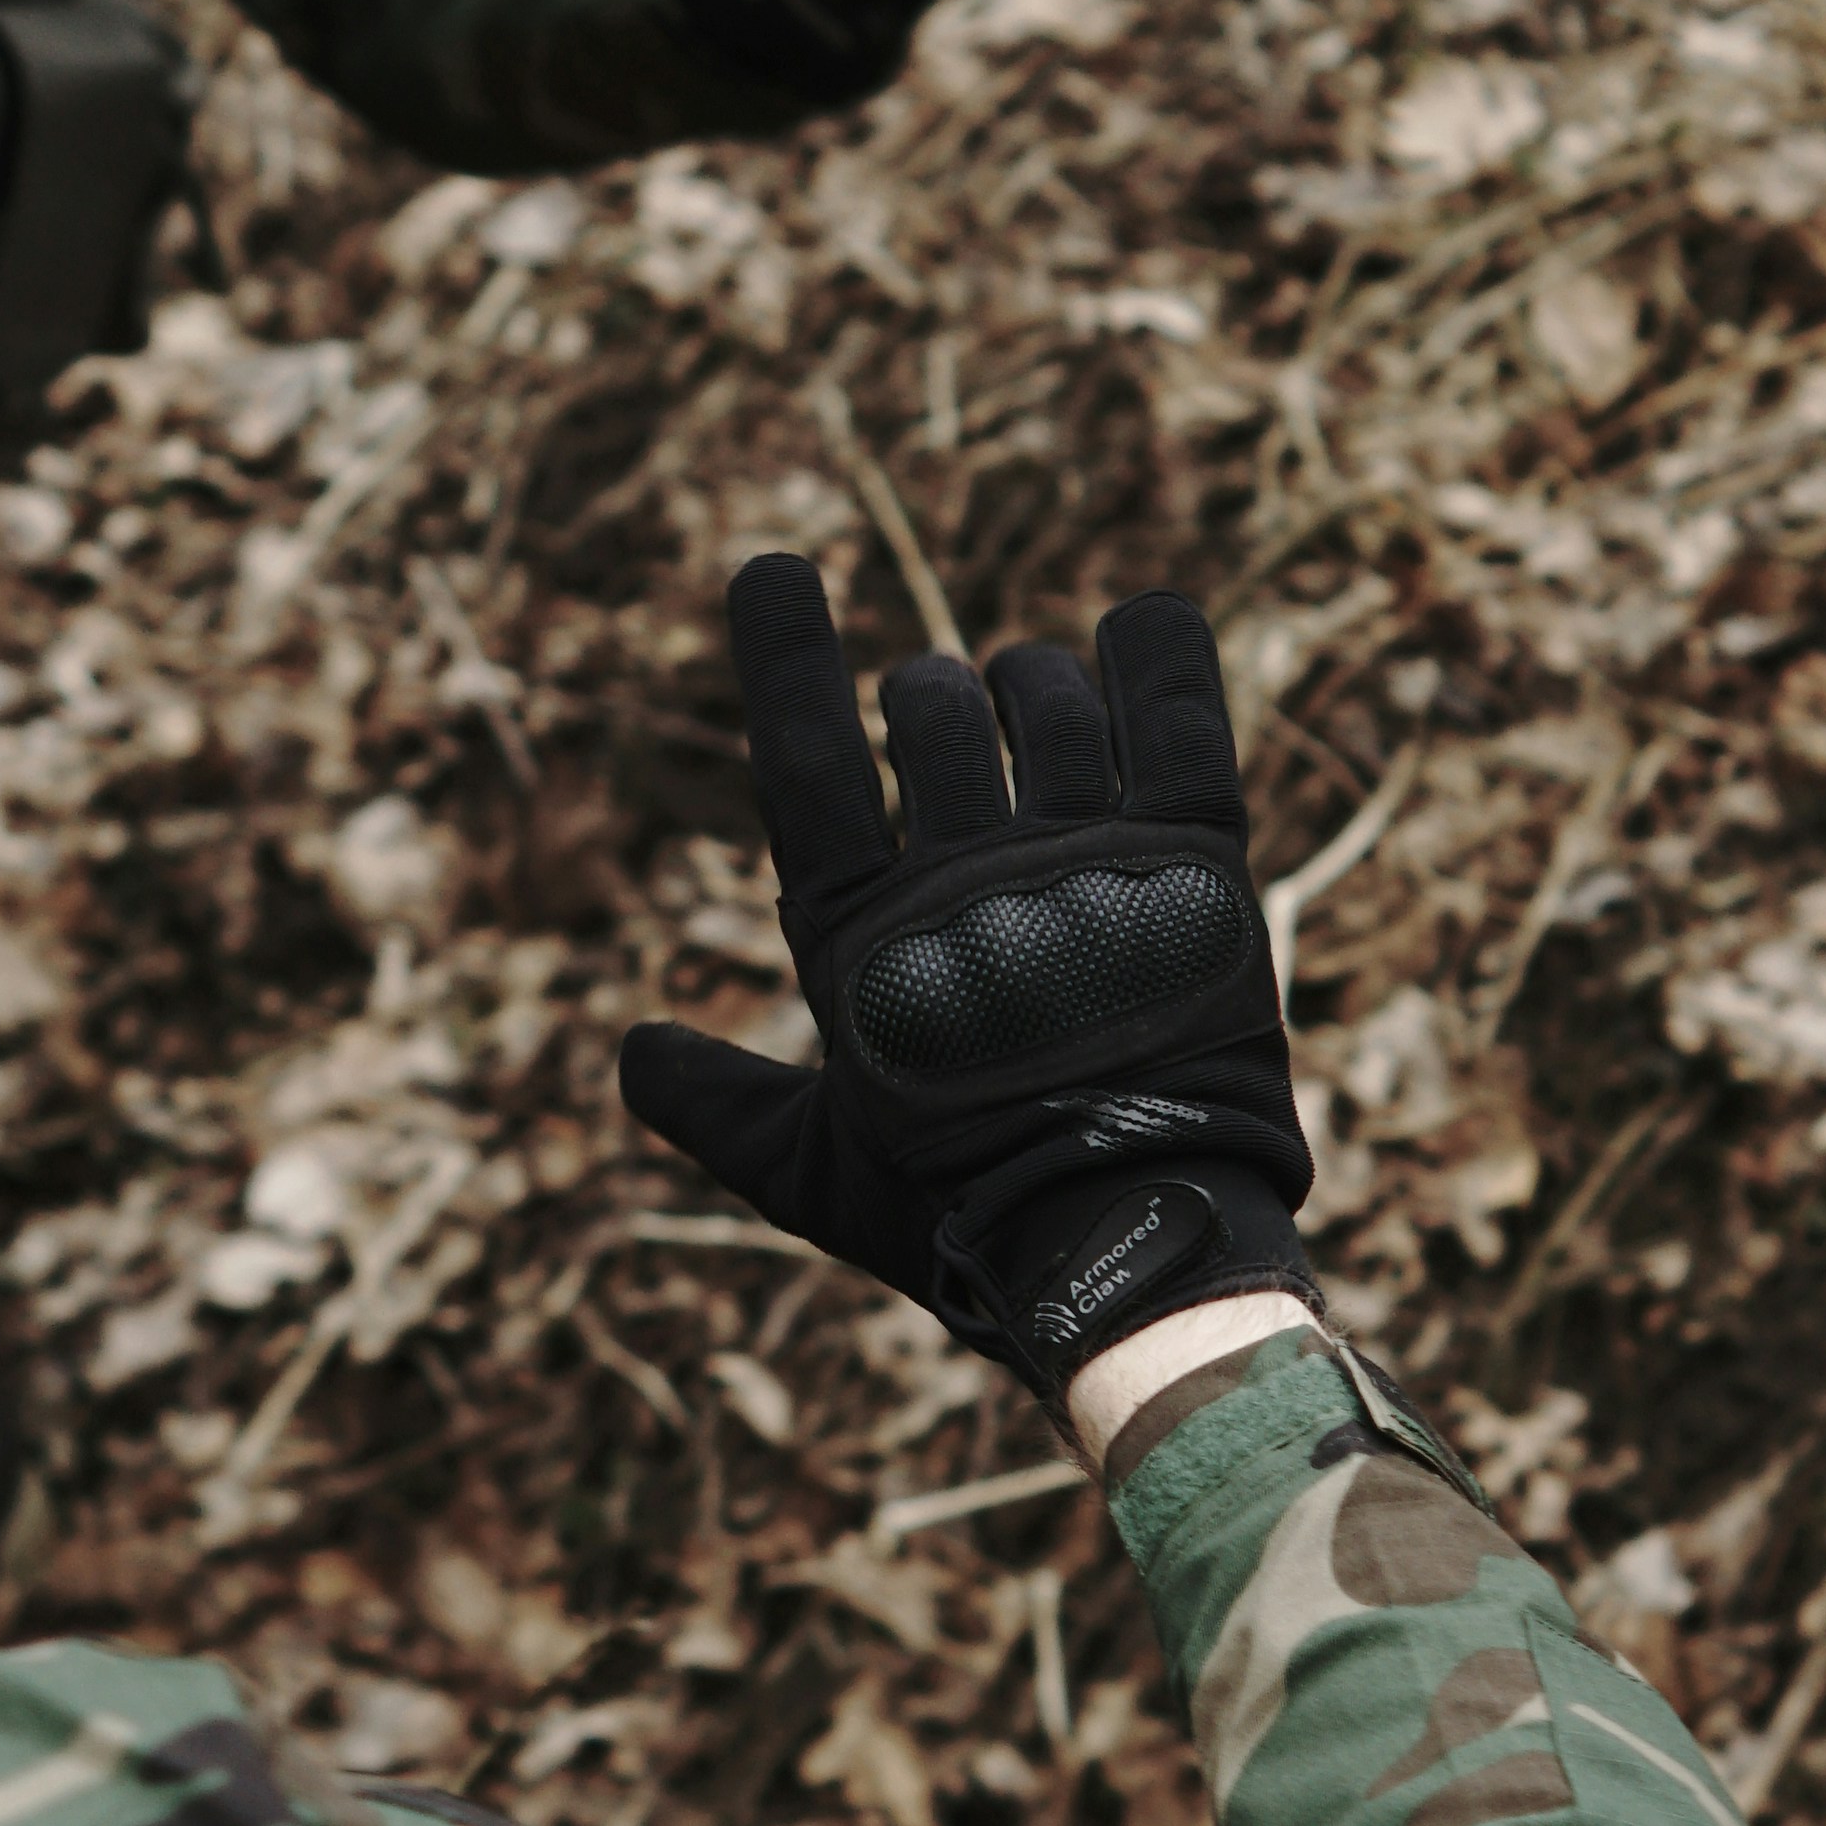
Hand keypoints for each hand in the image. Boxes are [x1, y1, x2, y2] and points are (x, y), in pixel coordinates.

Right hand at [618, 558, 1312, 1399]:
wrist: (1132, 1253)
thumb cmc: (954, 1214)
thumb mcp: (810, 1171)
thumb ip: (714, 1105)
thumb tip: (627, 1056)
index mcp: (861, 933)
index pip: (803, 752)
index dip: (782, 648)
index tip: (773, 572)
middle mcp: (970, 874)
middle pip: (933, 707)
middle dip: (928, 701)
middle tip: (940, 726)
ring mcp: (1088, 861)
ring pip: (1047, 696)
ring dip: (1029, 683)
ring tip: (1031, 707)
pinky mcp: (1198, 865)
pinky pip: (1180, 714)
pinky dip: (1157, 652)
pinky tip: (1142, 624)